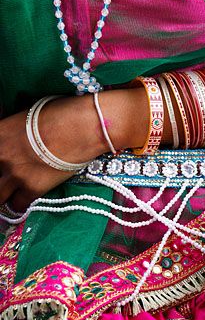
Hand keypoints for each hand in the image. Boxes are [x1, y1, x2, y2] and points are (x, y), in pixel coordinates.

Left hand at [0, 94, 108, 211]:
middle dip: (2, 176)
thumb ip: (14, 132)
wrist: (81, 127)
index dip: (0, 161)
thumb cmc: (61, 114)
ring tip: (15, 189)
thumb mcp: (28, 116)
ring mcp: (15, 174)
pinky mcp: (32, 188)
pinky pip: (18, 205)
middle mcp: (1, 155)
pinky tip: (28, 195)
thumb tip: (15, 138)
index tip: (4, 164)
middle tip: (10, 176)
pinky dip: (21, 202)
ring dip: (6, 192)